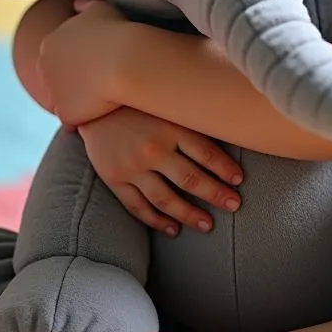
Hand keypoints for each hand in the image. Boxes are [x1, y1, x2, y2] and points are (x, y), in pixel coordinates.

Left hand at [37, 0, 129, 125]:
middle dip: (72, 81)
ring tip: (102, 98)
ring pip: (63, 100)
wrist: (125, 60)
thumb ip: (85, 5)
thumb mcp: (101, 9)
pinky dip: (86, 117)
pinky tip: (103, 112)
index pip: (57, 57)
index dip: (78, 61)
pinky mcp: (65, 114)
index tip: (96, 62)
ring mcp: (52, 93)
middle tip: (98, 82)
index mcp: (49, 44)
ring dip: (77, 100)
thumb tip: (77, 3)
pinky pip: (73, 120)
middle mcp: (43, 69)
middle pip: (55, 79)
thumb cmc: (116, 31)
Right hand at [79, 107, 242, 235]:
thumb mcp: (166, 103)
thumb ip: (190, 116)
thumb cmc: (138, 102)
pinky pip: (138, 207)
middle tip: (234, 205)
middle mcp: (153, 148)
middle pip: (191, 179)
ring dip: (189, 215)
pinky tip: (173, 229)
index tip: (239, 180)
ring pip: (166, 198)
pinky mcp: (114, 179)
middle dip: (216, 195)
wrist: (92, 104)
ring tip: (207, 225)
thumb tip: (226, 121)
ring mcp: (132, 166)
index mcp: (170, 126)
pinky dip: (156, 221)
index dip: (225, 169)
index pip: (206, 153)